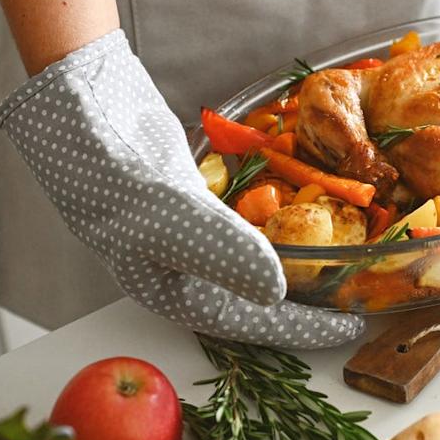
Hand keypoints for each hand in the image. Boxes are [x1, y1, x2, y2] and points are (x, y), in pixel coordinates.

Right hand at [0, 30, 363, 348]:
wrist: (81, 110)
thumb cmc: (111, 174)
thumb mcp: (171, 217)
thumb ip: (226, 253)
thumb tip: (278, 291)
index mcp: (174, 291)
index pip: (251, 323)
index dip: (303, 329)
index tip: (350, 328)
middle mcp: (185, 268)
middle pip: (258, 296)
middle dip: (307, 299)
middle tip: (357, 294)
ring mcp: (191, 232)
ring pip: (256, 256)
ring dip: (297, 257)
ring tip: (343, 257)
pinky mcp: (197, 196)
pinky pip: (247, 217)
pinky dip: (277, 216)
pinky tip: (306, 207)